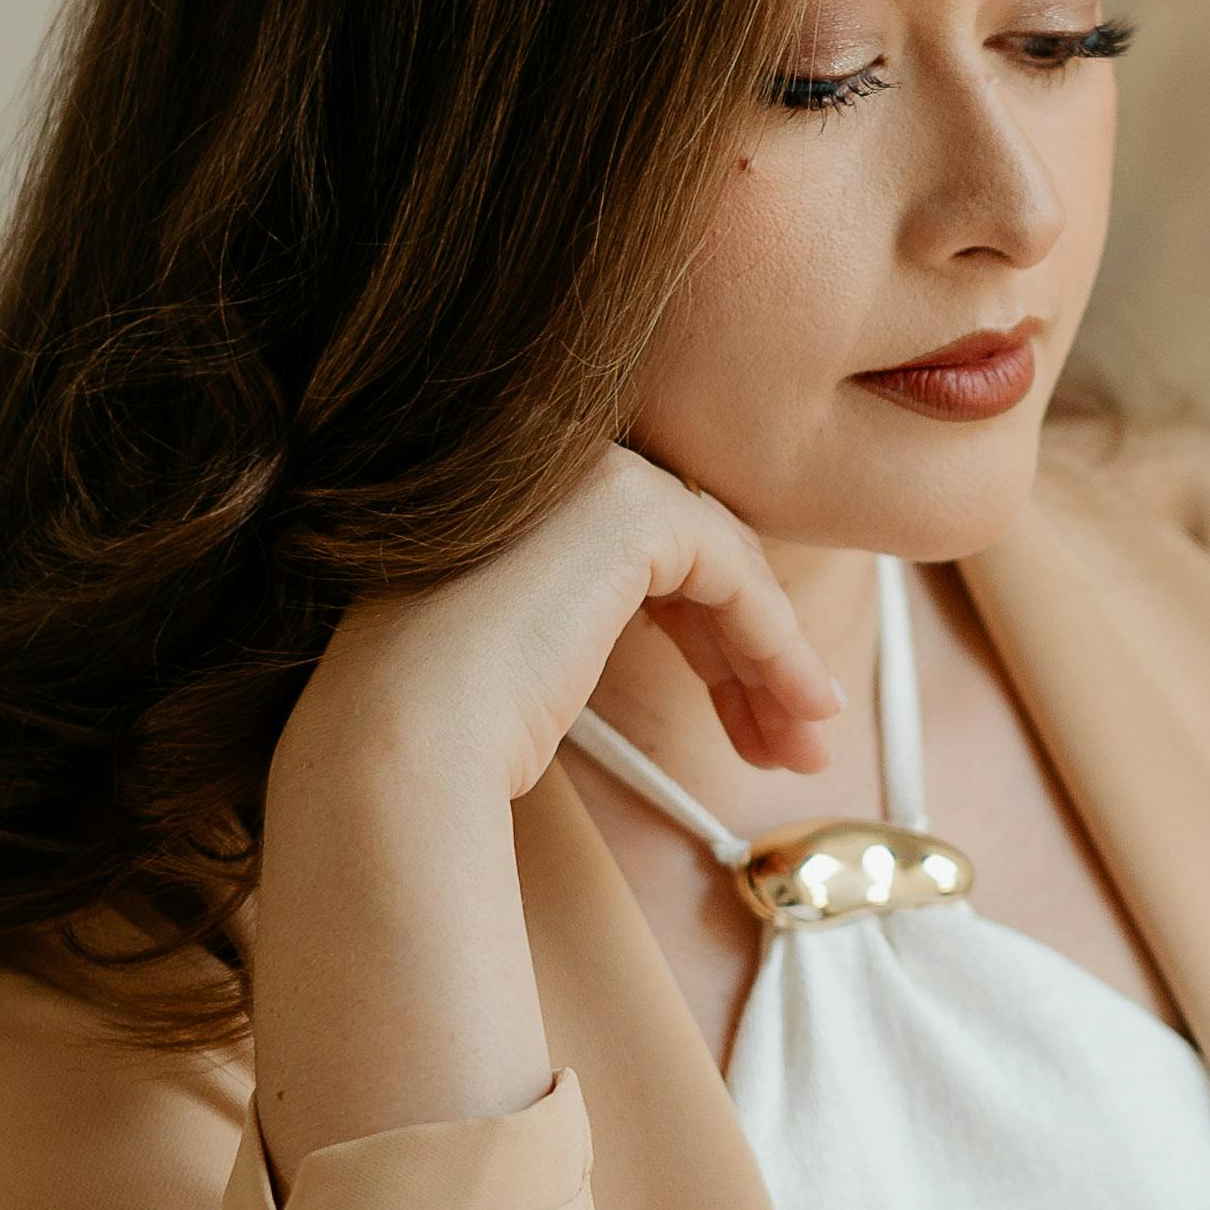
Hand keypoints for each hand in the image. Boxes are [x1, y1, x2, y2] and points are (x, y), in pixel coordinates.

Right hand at [285, 440, 838, 819]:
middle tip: (792, 745)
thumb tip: (682, 650)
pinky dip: (774, 643)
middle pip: (691, 561)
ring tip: (808, 750)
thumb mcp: (521, 657)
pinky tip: (799, 709)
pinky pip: (733, 574)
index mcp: (513, 488)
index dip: (707, 644)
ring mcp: (589, 472)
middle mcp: (550, 458)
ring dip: (775, 664)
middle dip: (751, 661)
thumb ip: (580, 623)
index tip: (748, 728)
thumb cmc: (439, 727)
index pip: (645, 555)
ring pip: (721, 568)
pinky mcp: (629, 507)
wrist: (402, 737)